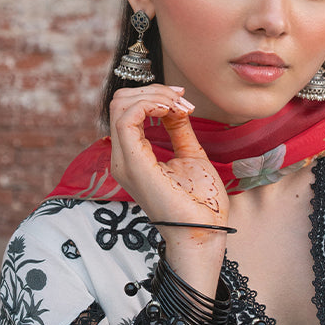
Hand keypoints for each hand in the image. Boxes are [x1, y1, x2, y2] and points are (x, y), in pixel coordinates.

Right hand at [108, 86, 228, 237]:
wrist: (205, 233)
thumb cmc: (201, 204)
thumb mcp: (190, 155)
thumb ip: (178, 129)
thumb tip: (174, 106)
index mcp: (133, 157)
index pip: (127, 110)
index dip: (155, 95)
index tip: (184, 102)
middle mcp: (123, 159)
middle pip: (120, 102)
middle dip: (154, 91)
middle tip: (183, 101)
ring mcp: (125, 162)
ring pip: (120, 105)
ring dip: (155, 96)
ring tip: (180, 107)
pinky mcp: (133, 164)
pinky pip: (127, 118)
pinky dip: (150, 105)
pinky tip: (171, 110)